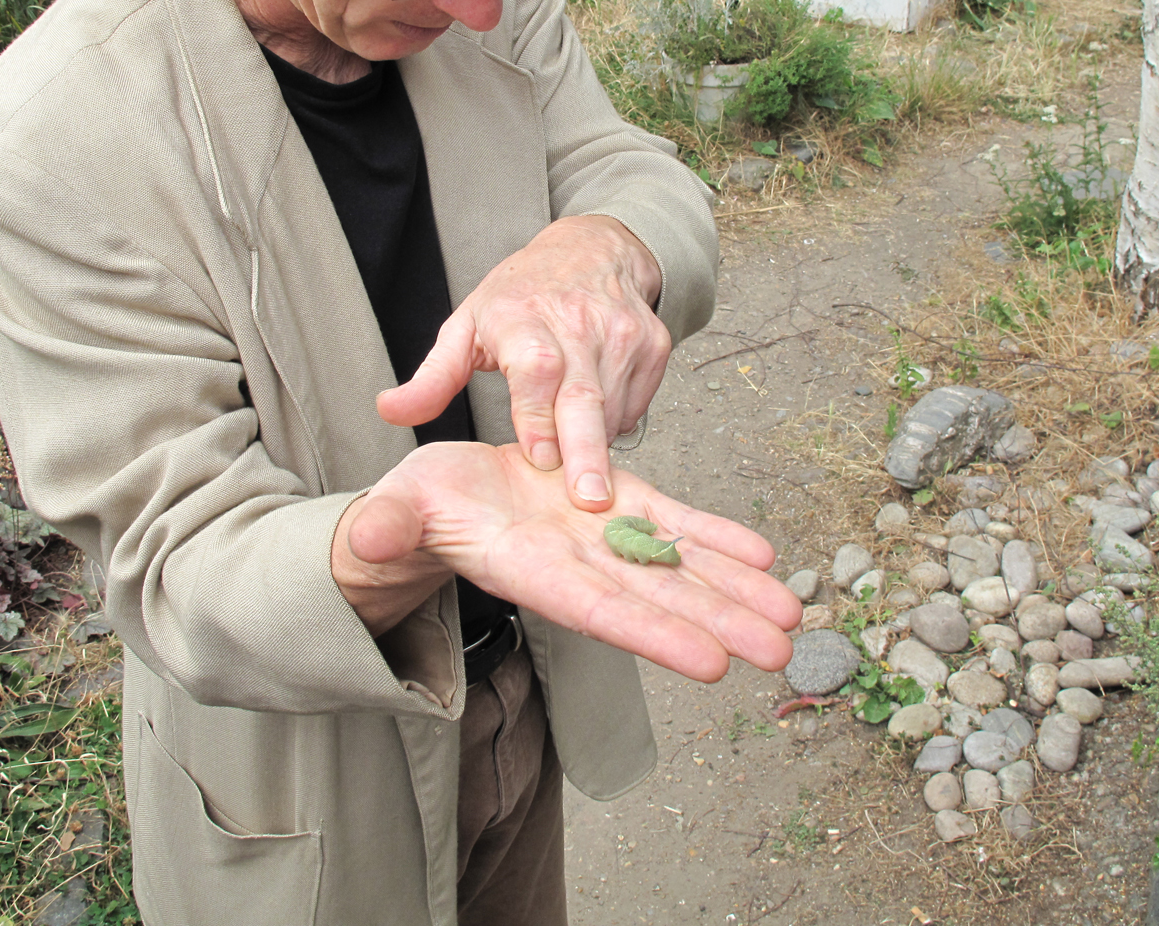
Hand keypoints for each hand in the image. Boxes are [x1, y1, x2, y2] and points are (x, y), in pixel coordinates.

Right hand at [332, 442, 799, 683]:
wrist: (441, 496)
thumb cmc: (412, 510)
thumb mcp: (395, 512)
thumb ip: (386, 527)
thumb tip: (365, 537)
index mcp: (528, 572)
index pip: (599, 611)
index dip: (656, 635)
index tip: (712, 662)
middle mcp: (577, 565)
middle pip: (658, 600)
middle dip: (721, 624)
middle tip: (783, 651)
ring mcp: (602, 539)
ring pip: (679, 566)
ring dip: (737, 589)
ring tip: (793, 614)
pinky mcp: (614, 506)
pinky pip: (673, 524)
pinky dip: (717, 539)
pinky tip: (764, 555)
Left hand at [376, 216, 668, 509]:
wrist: (592, 250)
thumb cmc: (521, 295)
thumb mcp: (467, 326)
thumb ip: (431, 377)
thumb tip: (389, 411)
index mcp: (522, 317)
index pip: (536, 370)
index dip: (538, 414)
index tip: (540, 457)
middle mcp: (576, 323)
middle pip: (584, 395)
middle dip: (586, 451)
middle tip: (588, 500)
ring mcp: (620, 333)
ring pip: (612, 408)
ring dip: (594, 444)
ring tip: (573, 455)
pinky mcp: (653, 344)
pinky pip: (636, 403)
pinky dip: (615, 422)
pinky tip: (595, 413)